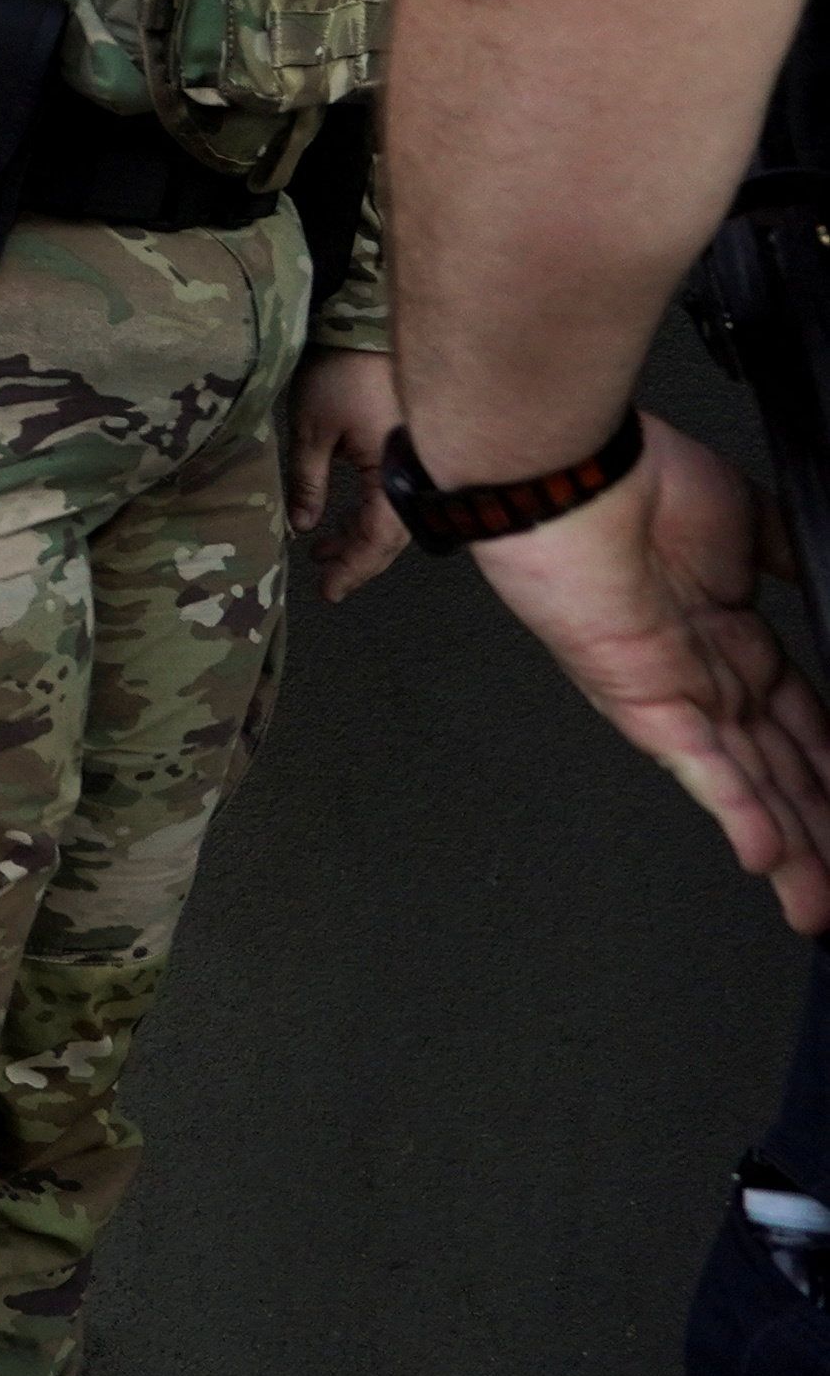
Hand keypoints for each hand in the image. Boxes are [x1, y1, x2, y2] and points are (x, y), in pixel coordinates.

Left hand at [283, 347, 412, 599]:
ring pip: (393, 516)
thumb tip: (305, 527)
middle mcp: (416, 471)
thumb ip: (309, 483)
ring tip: (321, 551)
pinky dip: (368, 513)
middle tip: (323, 578)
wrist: (367, 320)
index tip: (328, 592)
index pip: (378, 539)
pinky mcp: (411, 447)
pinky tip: (340, 521)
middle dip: (356, 559)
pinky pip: (394, 494)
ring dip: (360, 537)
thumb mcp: (310, 430)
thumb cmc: (337, 372)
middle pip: (392, 535)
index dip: (354, 568)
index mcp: (396, 472)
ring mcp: (417, 459)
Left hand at [468, 416, 829, 935]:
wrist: (570, 472)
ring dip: (788, 846)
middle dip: (817, 831)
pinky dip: (734, 810)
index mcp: (728, 638)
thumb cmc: (636, 481)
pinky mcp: (639, 696)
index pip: (798, 721)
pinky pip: (696, 763)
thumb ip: (785, 556)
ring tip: (816, 903)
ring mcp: (672, 691)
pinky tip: (766, 856)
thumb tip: (818, 569)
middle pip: (777, 771)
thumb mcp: (744, 521)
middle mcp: (702, 675)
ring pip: (745, 786)